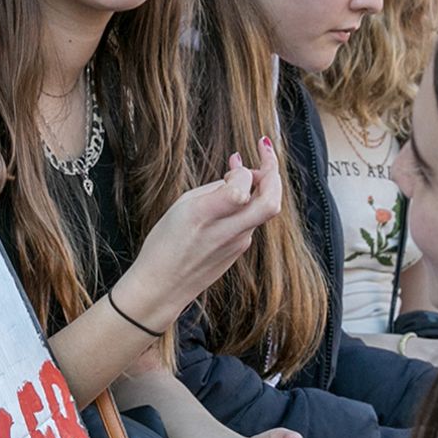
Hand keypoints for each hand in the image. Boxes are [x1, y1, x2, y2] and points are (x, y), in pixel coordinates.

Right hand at [121, 138, 284, 328]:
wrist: (163, 287)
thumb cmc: (165, 243)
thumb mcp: (182, 206)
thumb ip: (214, 189)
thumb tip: (239, 176)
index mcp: (206, 215)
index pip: (242, 186)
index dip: (243, 170)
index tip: (233, 163)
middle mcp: (228, 231)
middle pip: (271, 201)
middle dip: (273, 171)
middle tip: (265, 151)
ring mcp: (238, 243)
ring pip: (264, 208)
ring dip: (262, 185)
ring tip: (241, 168)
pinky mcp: (240, 250)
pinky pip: (252, 219)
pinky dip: (250, 202)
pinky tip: (235, 195)